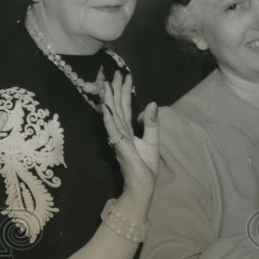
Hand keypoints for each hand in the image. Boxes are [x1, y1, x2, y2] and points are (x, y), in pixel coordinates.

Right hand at [101, 70, 157, 196]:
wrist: (141, 185)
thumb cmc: (145, 167)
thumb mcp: (152, 141)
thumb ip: (151, 123)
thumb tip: (151, 103)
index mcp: (127, 130)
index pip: (125, 107)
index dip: (125, 92)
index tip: (125, 76)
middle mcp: (120, 132)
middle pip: (117, 107)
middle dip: (116, 90)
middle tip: (116, 72)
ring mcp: (119, 139)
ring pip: (113, 116)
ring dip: (109, 100)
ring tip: (106, 85)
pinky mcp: (121, 146)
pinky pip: (114, 130)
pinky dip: (109, 118)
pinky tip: (106, 108)